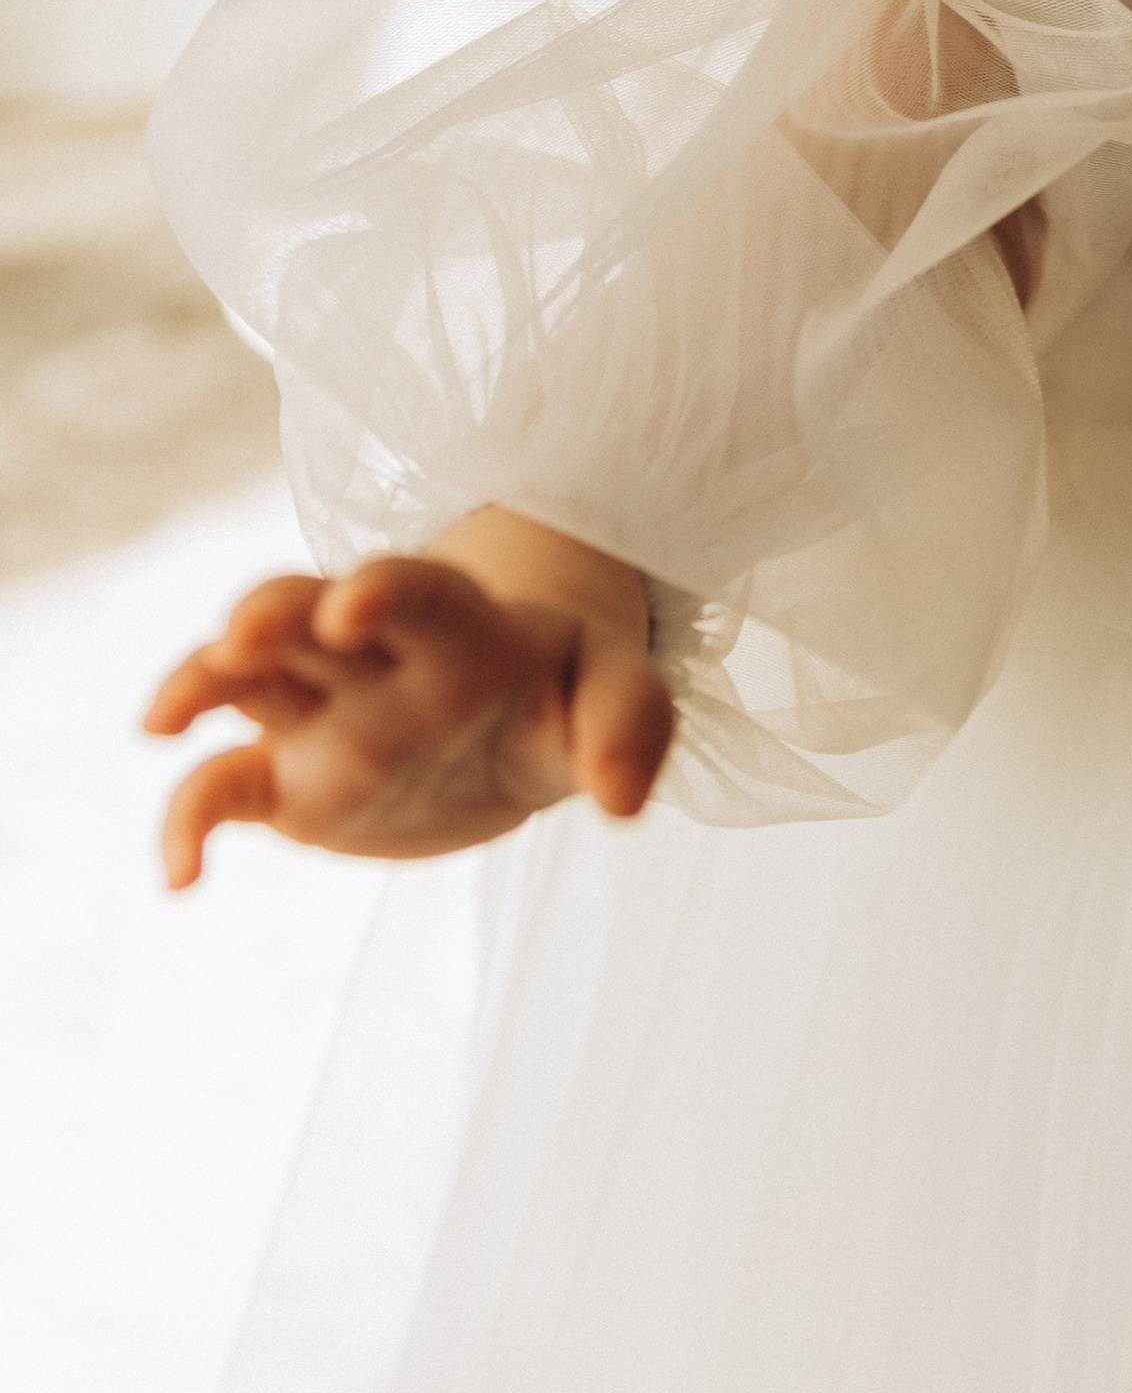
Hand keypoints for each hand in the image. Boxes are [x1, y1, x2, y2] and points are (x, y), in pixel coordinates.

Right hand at [145, 548, 672, 887]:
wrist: (521, 713)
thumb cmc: (569, 686)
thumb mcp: (616, 689)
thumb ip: (628, 727)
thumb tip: (627, 800)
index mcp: (461, 628)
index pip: (419, 594)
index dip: (385, 591)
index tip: (355, 606)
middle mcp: (375, 658)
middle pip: (308, 610)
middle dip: (272, 611)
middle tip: (244, 632)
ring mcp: (324, 712)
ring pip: (247, 677)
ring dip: (204, 680)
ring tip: (167, 718)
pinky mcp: (288, 777)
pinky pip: (223, 788)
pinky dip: (190, 821)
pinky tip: (183, 877)